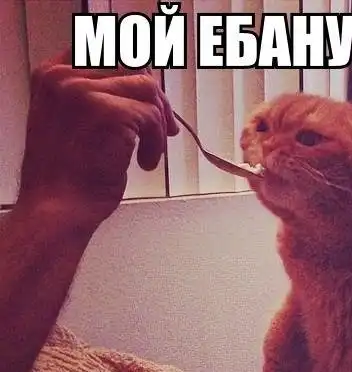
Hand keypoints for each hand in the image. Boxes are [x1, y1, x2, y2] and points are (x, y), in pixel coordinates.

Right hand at [17, 49, 178, 233]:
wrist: (56, 208)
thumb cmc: (67, 177)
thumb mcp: (70, 123)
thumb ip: (95, 98)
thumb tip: (142, 88)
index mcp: (53, 75)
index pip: (104, 49)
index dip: (136, 70)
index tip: (151, 97)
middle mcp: (65, 76)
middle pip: (132, 66)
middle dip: (156, 98)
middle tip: (166, 128)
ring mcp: (85, 92)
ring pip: (147, 90)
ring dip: (158, 125)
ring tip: (149, 152)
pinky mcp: (109, 114)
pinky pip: (152, 119)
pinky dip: (156, 145)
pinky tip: (143, 164)